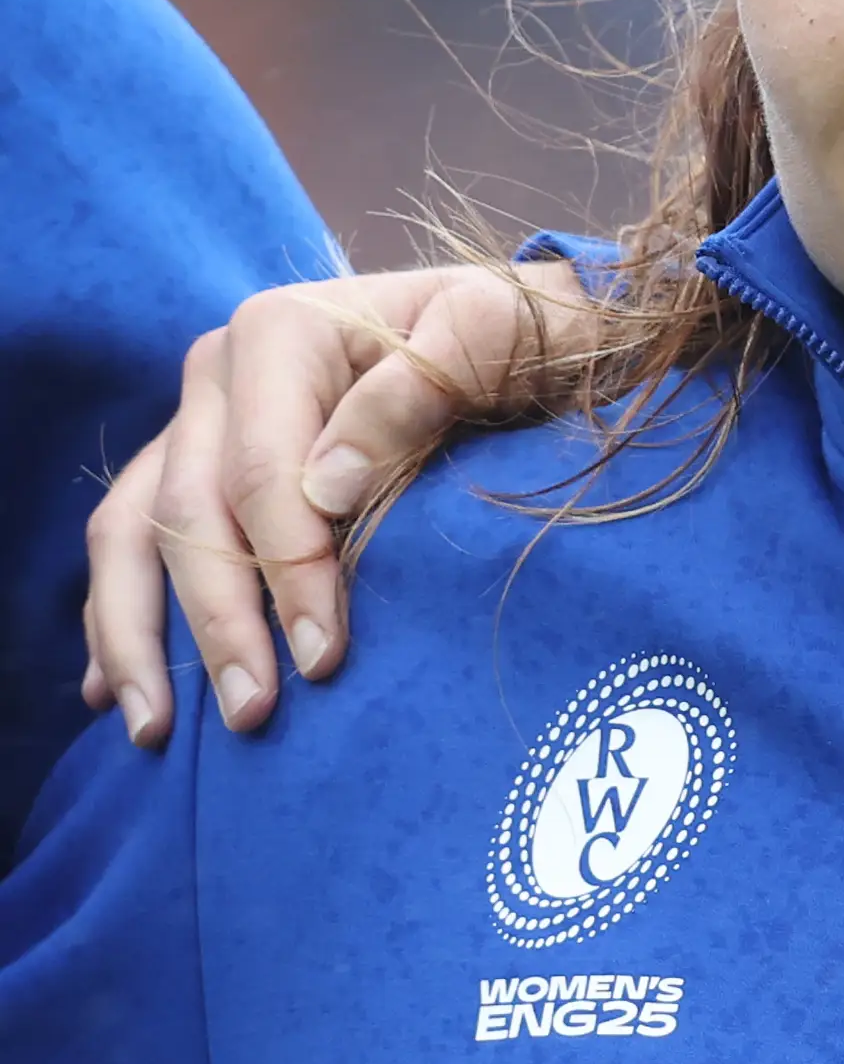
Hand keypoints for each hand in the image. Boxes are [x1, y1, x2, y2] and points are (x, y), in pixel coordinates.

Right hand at [81, 259, 598, 744]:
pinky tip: (114, 692)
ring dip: (136, 637)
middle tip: (254, 714)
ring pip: (132, 533)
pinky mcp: (191, 465)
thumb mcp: (490, 335)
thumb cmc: (506, 338)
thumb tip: (328, 483)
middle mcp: (217, 373)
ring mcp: (196, 421)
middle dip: (218, 623)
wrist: (508, 332)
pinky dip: (117, 617)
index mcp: (279, 331)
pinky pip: (127, 543)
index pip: (261, 472)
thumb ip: (416, 391)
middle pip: (189, 513)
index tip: (324, 657)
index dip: (287, 570)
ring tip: (157, 732)